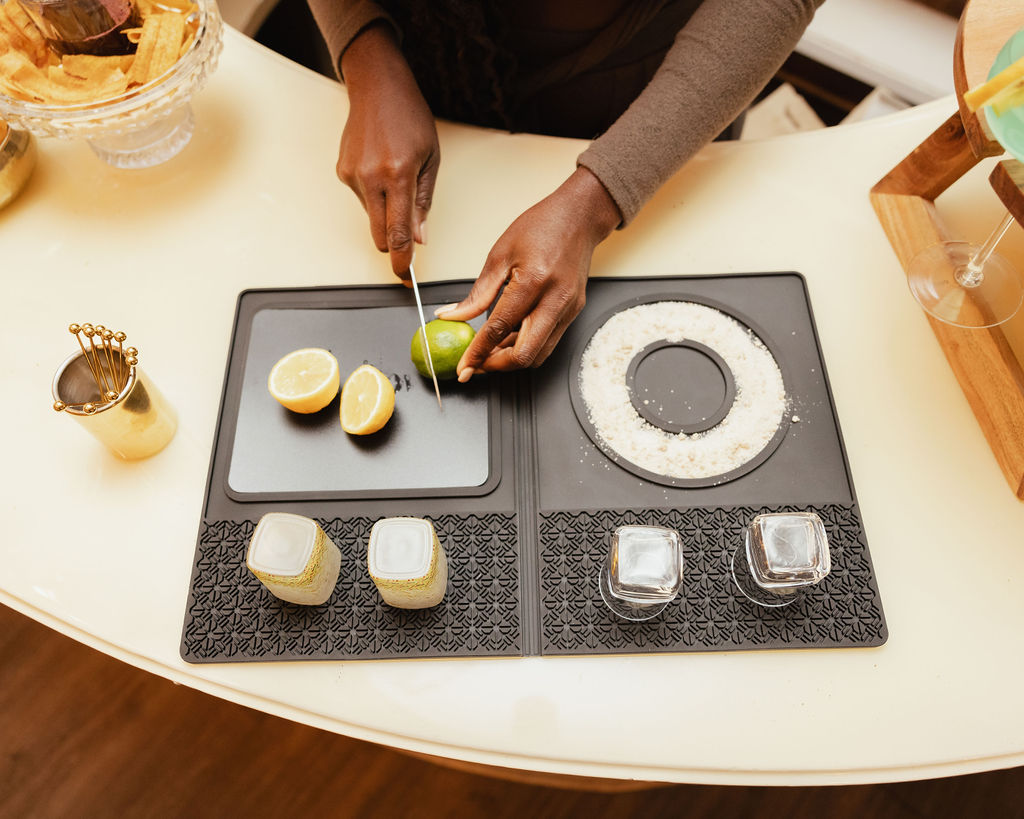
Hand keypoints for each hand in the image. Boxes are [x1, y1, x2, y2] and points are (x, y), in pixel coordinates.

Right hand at [338, 24, 439, 280]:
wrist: (377, 87)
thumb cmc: (409, 117)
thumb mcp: (431, 158)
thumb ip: (424, 201)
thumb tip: (419, 237)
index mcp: (399, 175)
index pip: (398, 232)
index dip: (401, 260)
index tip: (404, 276)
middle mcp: (372, 178)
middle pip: (379, 234)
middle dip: (392, 245)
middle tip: (405, 251)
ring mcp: (353, 176)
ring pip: (371, 217)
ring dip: (385, 213)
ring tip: (397, 180)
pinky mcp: (342, 172)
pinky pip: (362, 199)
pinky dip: (374, 195)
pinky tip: (381, 170)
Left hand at [437, 167, 621, 378]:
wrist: (579, 217)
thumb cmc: (541, 227)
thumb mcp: (500, 255)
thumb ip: (477, 293)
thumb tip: (452, 315)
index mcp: (533, 282)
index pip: (499, 329)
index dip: (478, 353)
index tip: (464, 367)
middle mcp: (555, 300)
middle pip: (525, 355)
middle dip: (497, 366)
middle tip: (477, 364)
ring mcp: (568, 309)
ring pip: (539, 355)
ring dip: (512, 358)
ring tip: (491, 349)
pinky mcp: (573, 312)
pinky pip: (548, 342)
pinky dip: (527, 346)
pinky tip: (510, 337)